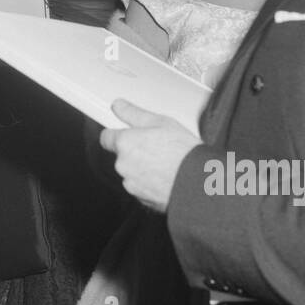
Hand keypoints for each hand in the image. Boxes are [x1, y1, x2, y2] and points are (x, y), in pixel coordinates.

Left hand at [100, 99, 199, 213]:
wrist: (198, 183)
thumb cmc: (183, 152)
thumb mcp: (161, 122)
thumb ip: (133, 113)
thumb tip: (118, 106)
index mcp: (125, 143)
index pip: (106, 137)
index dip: (118, 134)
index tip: (127, 133)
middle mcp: (123, 165)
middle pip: (121, 155)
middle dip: (134, 151)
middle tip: (156, 147)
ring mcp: (131, 183)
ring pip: (131, 172)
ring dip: (142, 168)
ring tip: (165, 163)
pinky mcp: (141, 198)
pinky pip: (141, 187)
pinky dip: (149, 183)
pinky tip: (166, 176)